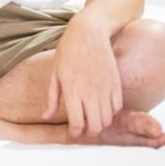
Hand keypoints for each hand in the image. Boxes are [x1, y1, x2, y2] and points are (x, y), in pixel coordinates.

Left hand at [42, 17, 122, 137]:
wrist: (89, 33)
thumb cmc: (68, 51)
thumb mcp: (55, 74)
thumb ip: (52, 98)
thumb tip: (45, 116)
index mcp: (72, 91)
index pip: (77, 124)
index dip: (75, 133)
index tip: (73, 131)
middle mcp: (90, 92)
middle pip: (96, 127)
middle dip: (89, 131)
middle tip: (84, 126)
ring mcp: (105, 88)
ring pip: (108, 119)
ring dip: (101, 122)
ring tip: (93, 116)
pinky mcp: (116, 83)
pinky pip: (118, 107)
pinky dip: (112, 111)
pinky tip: (103, 105)